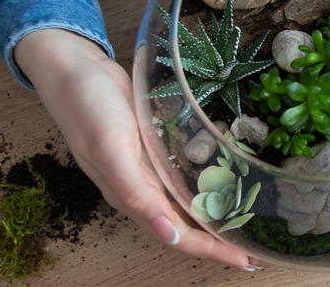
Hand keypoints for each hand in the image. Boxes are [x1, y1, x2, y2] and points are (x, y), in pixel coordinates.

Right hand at [14, 29, 257, 269]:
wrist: (73, 67)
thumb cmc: (87, 107)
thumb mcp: (111, 150)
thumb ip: (135, 194)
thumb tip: (167, 236)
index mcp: (132, 196)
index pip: (179, 236)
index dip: (212, 250)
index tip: (246, 260)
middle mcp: (143, 188)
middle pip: (187, 225)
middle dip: (220, 239)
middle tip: (256, 247)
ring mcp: (148, 167)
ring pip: (186, 202)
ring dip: (215, 214)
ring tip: (247, 219)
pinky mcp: (153, 146)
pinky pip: (183, 174)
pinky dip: (205, 183)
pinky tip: (224, 180)